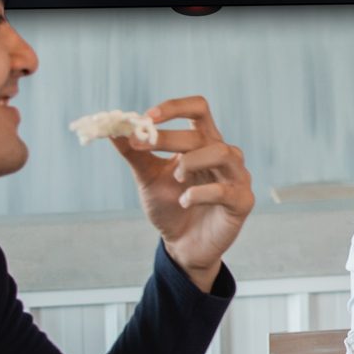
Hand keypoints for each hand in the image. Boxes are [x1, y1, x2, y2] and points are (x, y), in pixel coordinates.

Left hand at [114, 96, 253, 292]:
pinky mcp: (242, 201)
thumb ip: (134, 153)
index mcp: (203, 142)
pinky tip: (184, 201)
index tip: (146, 117)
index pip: (198, 109)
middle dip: (168, 138)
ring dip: (190, 162)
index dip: (175, 107)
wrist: (182, 245)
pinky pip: (224, 190)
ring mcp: (237, 176)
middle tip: (140, 146)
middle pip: (201, 133)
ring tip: (175, 178)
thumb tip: (111, 129)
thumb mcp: (148, 177)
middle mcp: (224, 154)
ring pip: (220, 153)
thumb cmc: (170, 206)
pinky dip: (198, 194)